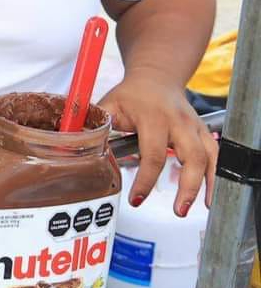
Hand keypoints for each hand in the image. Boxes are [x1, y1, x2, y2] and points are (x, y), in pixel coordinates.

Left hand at [99, 70, 216, 216]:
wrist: (156, 77)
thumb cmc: (130, 94)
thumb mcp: (108, 104)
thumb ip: (94, 124)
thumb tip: (70, 142)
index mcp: (153, 118)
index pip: (153, 155)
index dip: (146, 180)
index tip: (136, 200)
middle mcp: (179, 122)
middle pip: (191, 157)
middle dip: (187, 186)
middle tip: (178, 211)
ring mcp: (195, 127)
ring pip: (208, 157)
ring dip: (206, 185)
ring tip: (194, 208)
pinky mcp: (203, 132)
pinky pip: (217, 155)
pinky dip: (217, 176)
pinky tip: (211, 197)